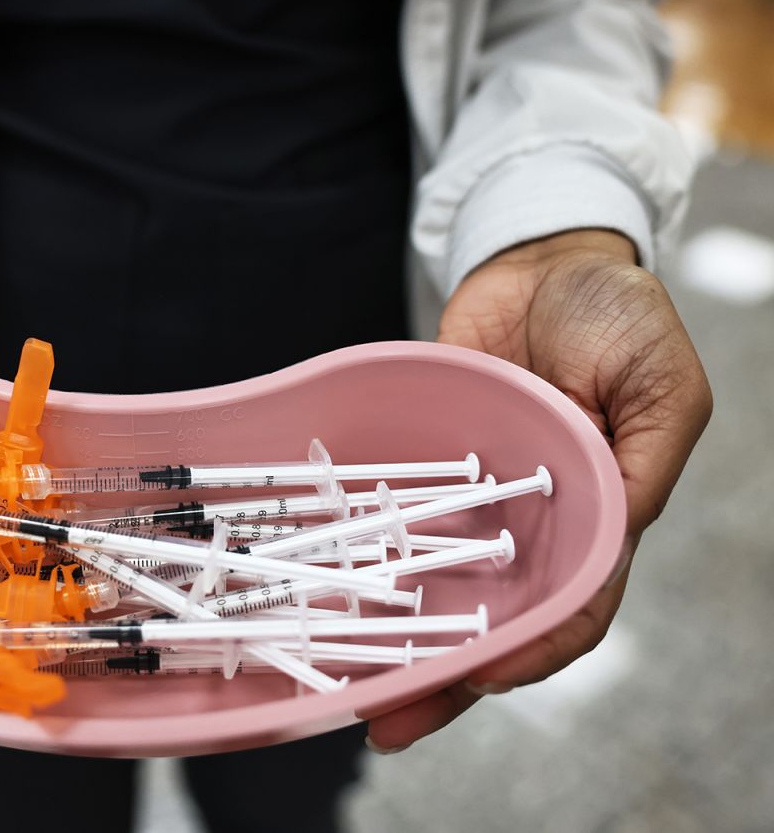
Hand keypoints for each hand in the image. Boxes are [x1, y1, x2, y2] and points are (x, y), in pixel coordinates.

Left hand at [365, 230, 711, 751]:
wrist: (539, 262)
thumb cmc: (615, 315)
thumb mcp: (657, 384)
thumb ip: (639, 461)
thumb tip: (618, 532)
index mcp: (600, 520)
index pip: (570, 609)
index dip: (530, 651)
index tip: (480, 678)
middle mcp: (532, 528)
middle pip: (490, 622)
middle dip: (443, 678)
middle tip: (385, 721)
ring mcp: (474, 505)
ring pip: (434, 589)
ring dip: (394, 640)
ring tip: (345, 689)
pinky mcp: (425, 473)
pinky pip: (393, 526)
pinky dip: (365, 566)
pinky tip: (326, 599)